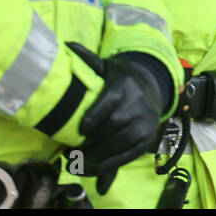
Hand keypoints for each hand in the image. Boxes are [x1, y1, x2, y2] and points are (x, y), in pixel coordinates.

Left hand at [68, 43, 171, 194]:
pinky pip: (128, 155)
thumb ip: (87, 62)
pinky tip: (92, 168)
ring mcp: (145, 122)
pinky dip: (110, 165)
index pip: (111, 101)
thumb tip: (67, 46)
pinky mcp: (147, 139)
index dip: (96, 116)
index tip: (81, 129)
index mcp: (124, 85)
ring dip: (98, 157)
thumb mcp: (105, 68)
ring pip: (121, 143)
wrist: (149, 88)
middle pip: (114, 126)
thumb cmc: (118, 80)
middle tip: (70, 152)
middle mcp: (138, 104)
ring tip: (78, 162)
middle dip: (92, 142)